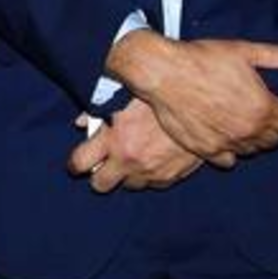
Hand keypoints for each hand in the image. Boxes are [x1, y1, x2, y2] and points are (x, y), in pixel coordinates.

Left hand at [67, 105, 202, 193]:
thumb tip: (81, 121)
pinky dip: (150, 174)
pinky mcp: (170, 176)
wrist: (202, 102)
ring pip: (129, 185)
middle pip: (100, 185)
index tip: (77, 163)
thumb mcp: (125, 93)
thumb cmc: (161, 92)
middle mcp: (130, 159)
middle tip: (103, 165)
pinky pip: (153, 184)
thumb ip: (99, 108)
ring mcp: (151, 172)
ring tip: (132, 156)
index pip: (79, 164)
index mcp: (114, 139)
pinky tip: (154, 157)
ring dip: (127, 174)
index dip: (75, 164)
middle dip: (99, 176)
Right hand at [105, 30, 277, 166]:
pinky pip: (228, 160)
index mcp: (263, 107)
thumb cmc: (203, 59)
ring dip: (250, 139)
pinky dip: (228, 150)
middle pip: (273, 140)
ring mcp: (227, 143)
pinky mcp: (206, 150)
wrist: (164, 72)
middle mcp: (248, 130)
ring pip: (251, 151)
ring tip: (238, 121)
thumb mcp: (244, 51)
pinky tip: (222, 135)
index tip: (275, 106)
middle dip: (269, 127)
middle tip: (255, 111)